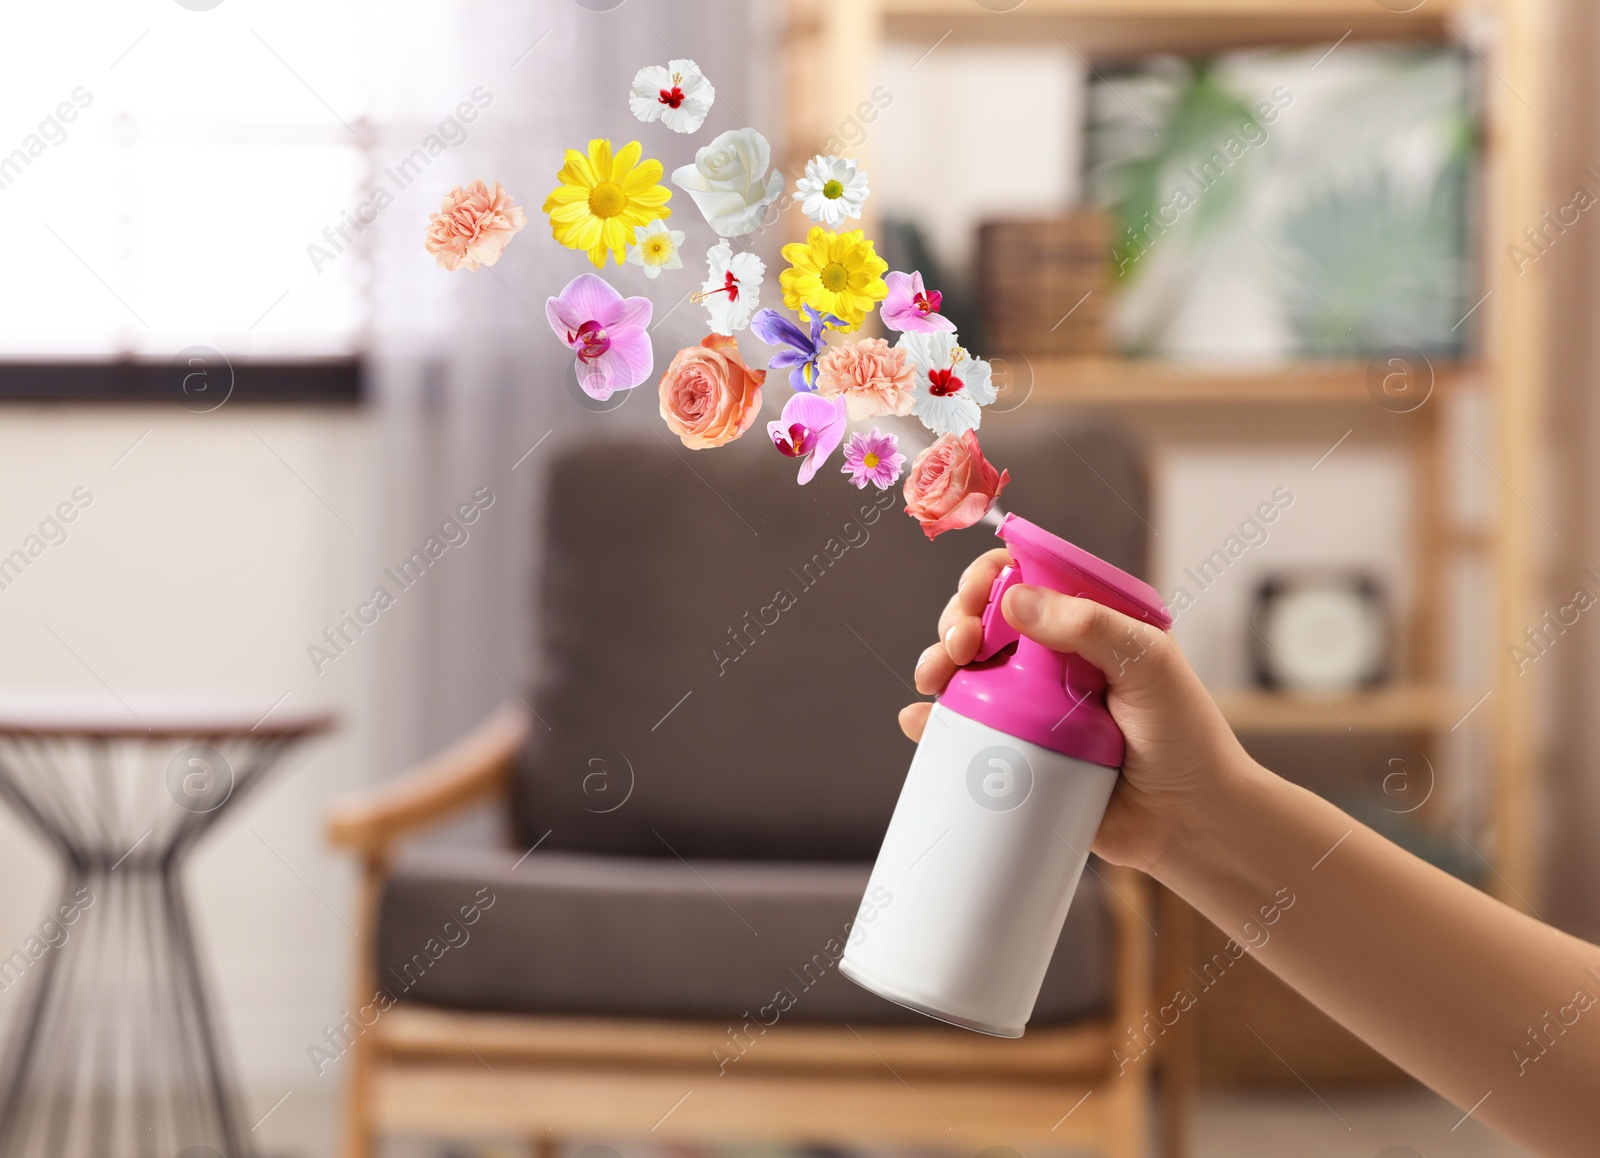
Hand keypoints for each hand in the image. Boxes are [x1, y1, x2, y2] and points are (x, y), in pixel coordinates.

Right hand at [899, 549, 1257, 874]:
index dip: (990, 578)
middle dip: (956, 622)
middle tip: (959, 646)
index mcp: (1087, 624)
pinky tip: (920, 722)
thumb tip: (1013, 597)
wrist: (1189, 823)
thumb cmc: (1186, 738)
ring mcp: (1030, 706)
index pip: (1027, 578)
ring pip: (965, 671)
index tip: (976, 598)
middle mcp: (1052, 659)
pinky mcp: (1016, 752)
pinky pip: (963, 729)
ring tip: (934, 679)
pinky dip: (931, 722)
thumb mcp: (1148, 665)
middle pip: (984, 620)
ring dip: (936, 664)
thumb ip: (1089, 625)